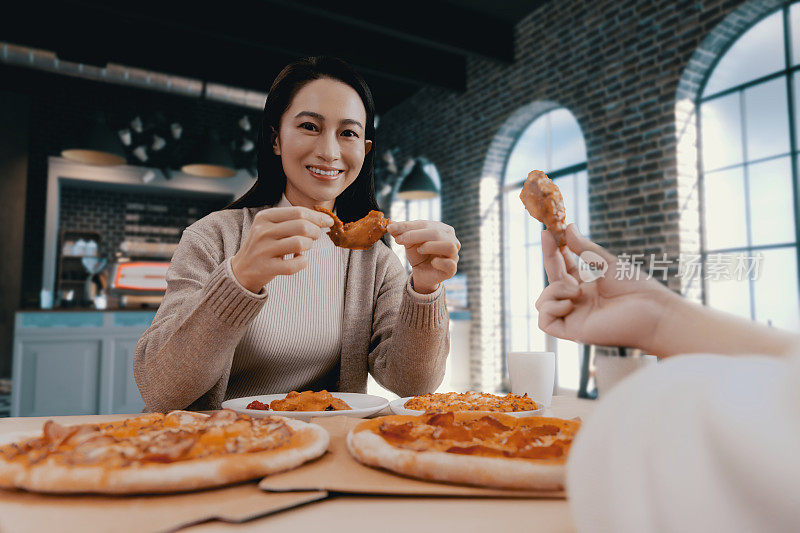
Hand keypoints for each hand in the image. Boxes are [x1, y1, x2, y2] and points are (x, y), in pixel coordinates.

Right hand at [230, 206, 333, 292]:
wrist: (242, 269)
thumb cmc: (264, 246)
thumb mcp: (271, 227)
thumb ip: (293, 220)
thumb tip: (324, 219)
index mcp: (265, 217)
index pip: (298, 212)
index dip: (317, 217)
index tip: (328, 222)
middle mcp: (262, 231)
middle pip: (302, 226)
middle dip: (315, 231)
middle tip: (315, 236)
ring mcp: (263, 250)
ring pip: (300, 243)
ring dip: (309, 246)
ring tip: (304, 248)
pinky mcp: (266, 268)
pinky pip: (295, 264)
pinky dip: (303, 262)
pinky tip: (299, 259)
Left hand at [388, 220, 459, 293]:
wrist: (422, 273)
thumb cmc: (418, 254)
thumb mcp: (408, 241)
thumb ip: (401, 232)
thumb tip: (390, 225)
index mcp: (442, 229)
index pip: (425, 224)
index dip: (407, 226)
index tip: (391, 229)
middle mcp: (452, 239)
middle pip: (436, 233)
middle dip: (414, 235)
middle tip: (399, 240)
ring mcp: (454, 255)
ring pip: (449, 246)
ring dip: (431, 246)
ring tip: (420, 249)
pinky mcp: (452, 269)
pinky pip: (450, 264)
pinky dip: (439, 262)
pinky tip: (432, 262)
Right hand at [536, 224, 673, 349]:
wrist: (653, 311)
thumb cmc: (636, 288)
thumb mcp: (607, 263)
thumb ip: (584, 249)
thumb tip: (567, 229)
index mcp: (585, 286)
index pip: (561, 267)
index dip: (554, 249)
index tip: (549, 230)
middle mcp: (577, 301)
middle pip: (551, 279)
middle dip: (549, 256)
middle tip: (549, 236)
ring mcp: (574, 316)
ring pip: (543, 302)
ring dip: (554, 289)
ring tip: (577, 291)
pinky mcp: (573, 331)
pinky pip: (545, 322)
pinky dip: (551, 308)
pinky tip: (570, 303)